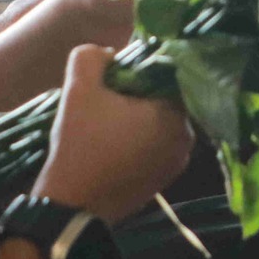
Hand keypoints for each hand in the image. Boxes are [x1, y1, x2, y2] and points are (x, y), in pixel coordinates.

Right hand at [34, 45, 191, 223]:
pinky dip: (139, 141)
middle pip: (165, 101)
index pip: (168, 76)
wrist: (71, 206)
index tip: (117, 75)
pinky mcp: (165, 180)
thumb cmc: (80, 145)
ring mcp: (179, 162)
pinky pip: (156, 148)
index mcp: (175, 113)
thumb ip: (91, 57)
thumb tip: (110, 52)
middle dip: (139, 96)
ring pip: (160, 125)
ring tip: (107, 123)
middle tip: (108, 99)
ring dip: (139, 119)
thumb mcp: (78, 90)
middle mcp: (187, 137)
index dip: (142, 70)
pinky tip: (113, 143)